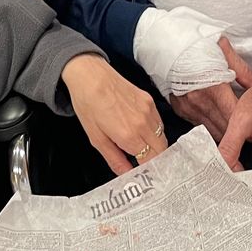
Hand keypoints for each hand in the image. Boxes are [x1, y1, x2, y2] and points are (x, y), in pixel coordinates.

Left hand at [62, 55, 166, 173]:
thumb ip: (114, 159)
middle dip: (155, 161)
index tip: (143, 175)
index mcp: (129, 135)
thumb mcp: (96, 138)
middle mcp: (143, 123)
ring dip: (156, 146)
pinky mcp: (149, 100)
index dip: (148, 171)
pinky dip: (155, 131)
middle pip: (161, 151)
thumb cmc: (88, 104)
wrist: (90, 75)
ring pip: (162, 136)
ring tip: (142, 149)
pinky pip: (159, 122)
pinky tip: (141, 132)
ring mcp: (149, 110)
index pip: (150, 161)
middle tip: (145, 165)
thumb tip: (126, 175)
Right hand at [169, 37, 251, 141]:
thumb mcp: (222, 51)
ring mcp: (188, 109)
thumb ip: (242, 70)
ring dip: (223, 131)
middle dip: (237, 131)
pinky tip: (216, 119)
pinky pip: (199, 125)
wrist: (166, 43)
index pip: (235, 117)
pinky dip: (209, 125)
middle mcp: (200, 103)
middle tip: (249, 131)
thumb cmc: (194, 44)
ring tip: (234, 129)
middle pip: (224, 129)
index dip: (247, 123)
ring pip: (211, 131)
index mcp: (214, 89)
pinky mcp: (180, 110)